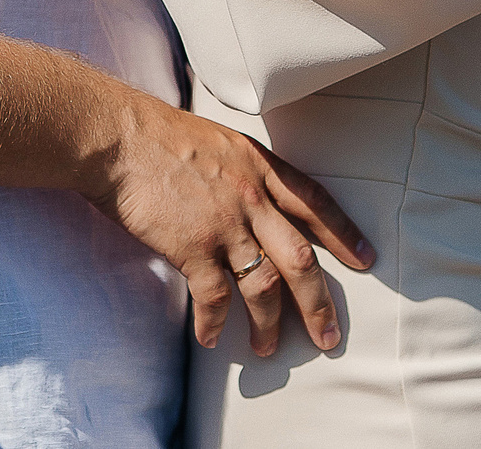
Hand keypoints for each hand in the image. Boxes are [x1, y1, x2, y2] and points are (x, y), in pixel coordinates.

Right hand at [86, 95, 374, 357]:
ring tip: (269, 348)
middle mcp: (251, 197)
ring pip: (264, 286)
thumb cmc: (154, 133)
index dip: (342, 233)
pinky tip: (212, 338)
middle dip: (318, 302)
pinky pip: (215, 298)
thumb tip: (245, 201)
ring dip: (270, 323)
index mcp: (258, 166)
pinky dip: (215, 323)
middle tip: (328, 335)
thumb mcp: (215, 139)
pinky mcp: (193, 247)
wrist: (116, 136)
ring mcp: (225, 225)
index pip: (314, 203)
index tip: (364, 259)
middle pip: (300, 258)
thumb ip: (238, 171)